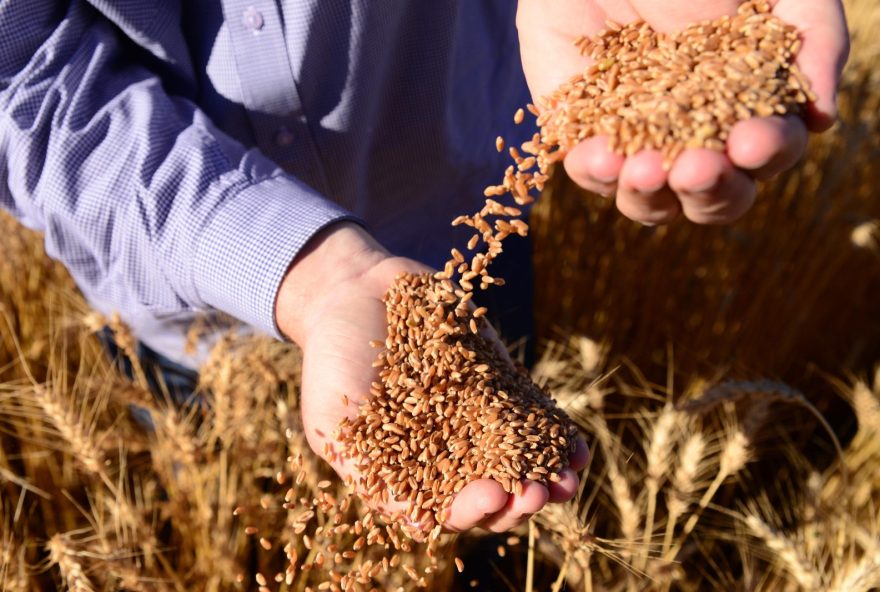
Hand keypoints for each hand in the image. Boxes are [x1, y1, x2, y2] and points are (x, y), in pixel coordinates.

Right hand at [276, 222, 588, 531]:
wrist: (356, 291)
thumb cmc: (333, 358)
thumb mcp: (336, 421)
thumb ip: (370, 471)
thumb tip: (419, 524)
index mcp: (412, 472)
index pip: (449, 509)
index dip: (474, 510)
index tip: (492, 494)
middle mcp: (449, 453)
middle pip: (494, 494)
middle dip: (519, 500)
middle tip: (537, 492)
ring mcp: (477, 420)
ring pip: (521, 462)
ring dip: (548, 478)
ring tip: (568, 480)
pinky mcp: (499, 386)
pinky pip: (533, 417)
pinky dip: (555, 436)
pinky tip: (576, 448)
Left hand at [517, 0, 849, 224]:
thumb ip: (812, 36)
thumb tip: (822, 117)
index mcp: (748, 105)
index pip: (771, 149)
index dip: (769, 152)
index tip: (752, 139)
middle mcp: (695, 136)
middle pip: (716, 197)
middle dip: (712, 190)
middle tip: (699, 168)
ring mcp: (637, 142)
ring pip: (651, 202)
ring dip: (651, 195)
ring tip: (645, 170)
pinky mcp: (584, 135)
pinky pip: (590, 171)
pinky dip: (597, 172)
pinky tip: (602, 157)